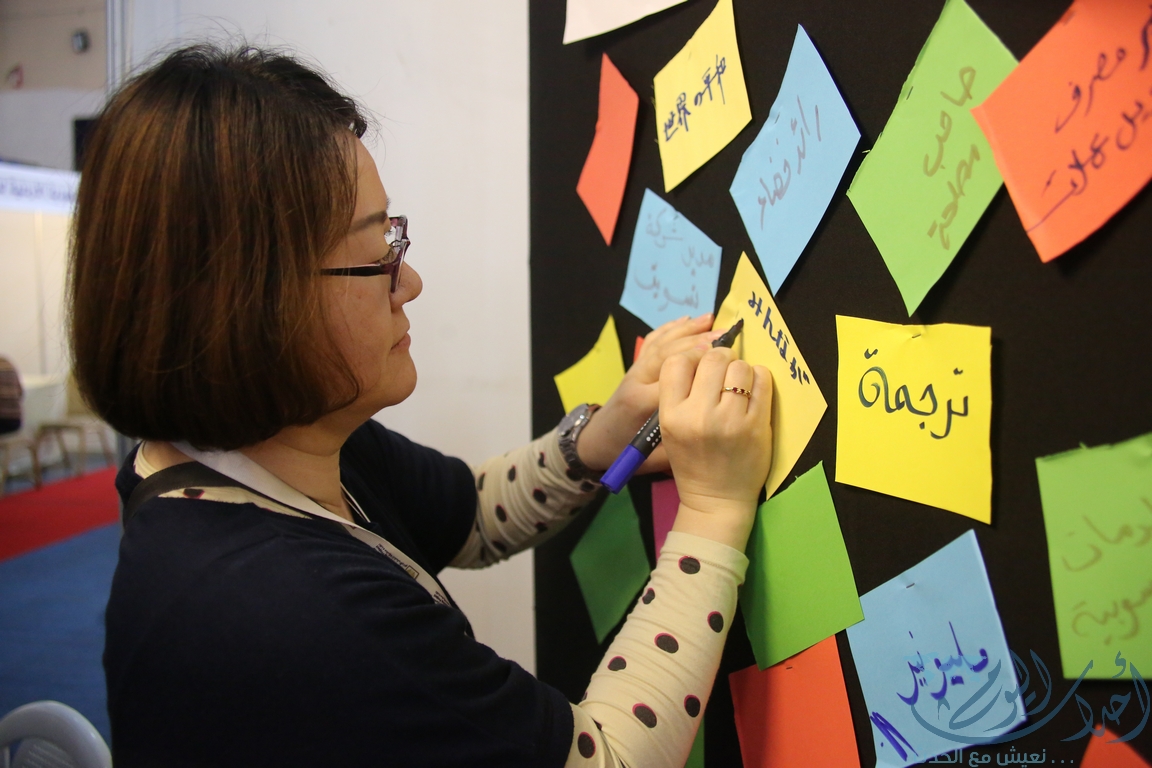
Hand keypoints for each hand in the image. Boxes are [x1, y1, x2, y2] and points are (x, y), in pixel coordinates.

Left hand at [576, 314, 721, 472]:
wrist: (595, 441)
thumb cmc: (626, 452)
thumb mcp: (655, 460)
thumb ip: (680, 447)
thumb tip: (713, 431)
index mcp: (641, 404)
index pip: (670, 381)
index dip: (697, 369)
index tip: (724, 362)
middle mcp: (637, 381)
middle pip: (667, 356)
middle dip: (696, 343)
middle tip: (724, 337)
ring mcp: (635, 371)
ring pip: (660, 344)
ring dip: (686, 330)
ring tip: (711, 320)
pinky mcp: (635, 366)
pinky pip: (653, 342)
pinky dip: (670, 328)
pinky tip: (688, 320)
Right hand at [658, 346, 772, 550]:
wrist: (717, 500)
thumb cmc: (692, 462)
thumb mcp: (670, 429)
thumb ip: (679, 394)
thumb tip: (702, 355)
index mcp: (671, 415)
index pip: (676, 363)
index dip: (691, 357)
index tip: (700, 366)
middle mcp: (698, 416)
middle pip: (712, 359)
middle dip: (720, 359)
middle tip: (724, 370)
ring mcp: (730, 420)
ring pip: (739, 367)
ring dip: (741, 370)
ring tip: (739, 384)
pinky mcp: (757, 426)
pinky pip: (762, 381)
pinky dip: (760, 377)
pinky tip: (754, 389)